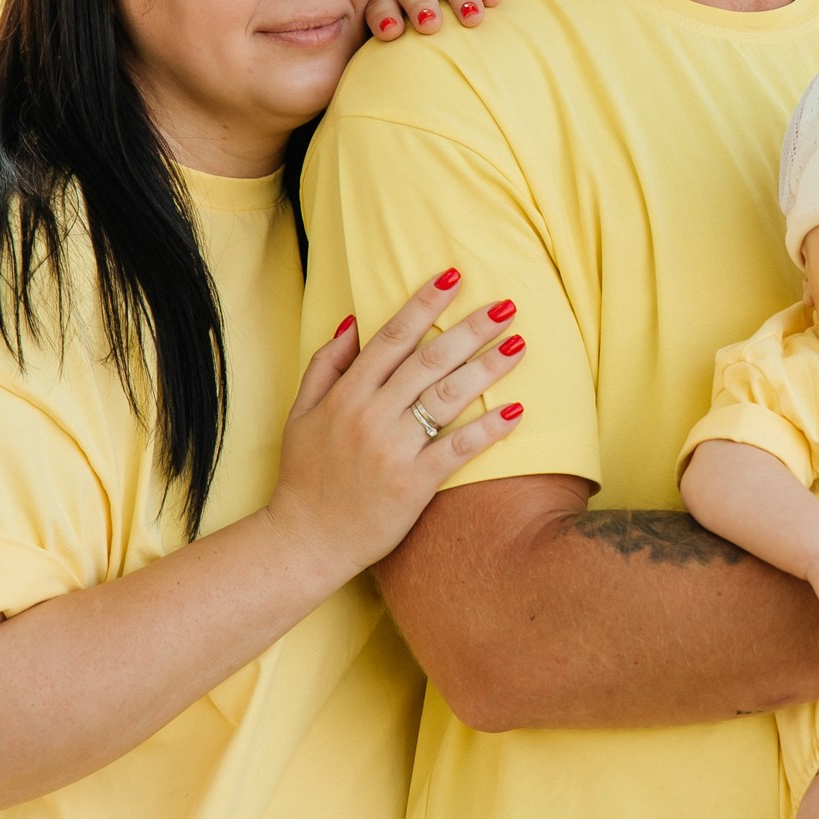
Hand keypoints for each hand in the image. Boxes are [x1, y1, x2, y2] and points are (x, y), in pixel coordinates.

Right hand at [267, 269, 526, 575]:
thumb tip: (353, 322)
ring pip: (448, 397)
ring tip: (519, 344)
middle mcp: (371, 416)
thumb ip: (325, 366)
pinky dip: (488, 429)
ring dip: (487, 368)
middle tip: (506, 305)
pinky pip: (458, 449)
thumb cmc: (304, 477)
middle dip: (469, 328)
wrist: (304, 542)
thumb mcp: (299, 414)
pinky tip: (517, 410)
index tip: (453, 276)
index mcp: (346, 395)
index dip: (424, 304)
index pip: (392, 337)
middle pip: (429, 360)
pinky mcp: (413, 485)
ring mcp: (393, 450)